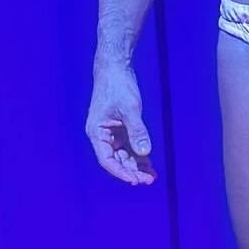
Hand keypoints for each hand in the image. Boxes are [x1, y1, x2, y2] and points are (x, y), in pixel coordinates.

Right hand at [86, 66, 156, 184]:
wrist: (116, 67)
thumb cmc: (118, 86)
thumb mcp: (130, 109)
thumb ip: (137, 131)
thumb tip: (144, 153)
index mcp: (96, 132)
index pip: (107, 160)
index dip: (120, 172)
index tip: (135, 180)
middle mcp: (102, 135)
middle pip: (116, 160)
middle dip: (132, 171)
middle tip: (148, 181)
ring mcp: (112, 132)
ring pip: (124, 155)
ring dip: (137, 166)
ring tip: (151, 177)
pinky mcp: (121, 128)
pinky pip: (130, 146)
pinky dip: (139, 154)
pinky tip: (149, 165)